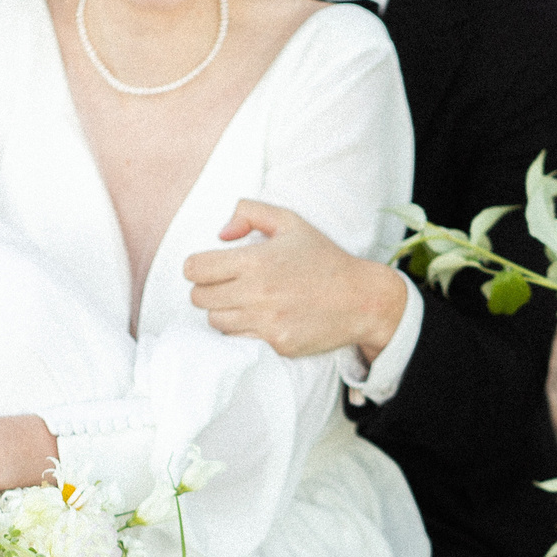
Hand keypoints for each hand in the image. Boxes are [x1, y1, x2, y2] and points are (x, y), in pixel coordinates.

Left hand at [183, 200, 405, 360]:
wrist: (361, 299)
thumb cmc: (324, 259)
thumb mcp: (291, 222)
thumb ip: (250, 213)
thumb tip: (221, 233)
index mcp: (255, 260)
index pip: (195, 269)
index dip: (196, 267)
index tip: (209, 267)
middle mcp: (257, 293)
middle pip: (199, 298)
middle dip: (206, 290)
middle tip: (225, 285)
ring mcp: (266, 322)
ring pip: (215, 321)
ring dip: (222, 311)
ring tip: (242, 302)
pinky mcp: (275, 343)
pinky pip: (238, 339)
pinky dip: (242, 329)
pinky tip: (259, 318)